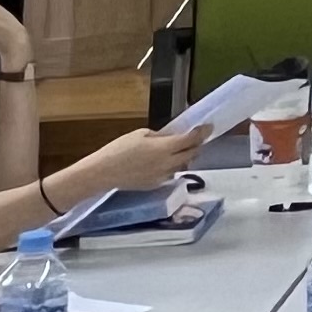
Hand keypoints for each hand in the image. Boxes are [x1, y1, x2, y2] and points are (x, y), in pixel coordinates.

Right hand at [76, 125, 206, 196]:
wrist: (103, 172)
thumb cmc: (119, 149)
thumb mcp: (140, 134)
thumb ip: (160, 136)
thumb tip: (172, 137)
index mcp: (164, 148)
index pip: (190, 140)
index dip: (202, 133)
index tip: (208, 127)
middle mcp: (168, 164)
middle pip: (191, 154)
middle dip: (196, 144)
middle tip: (196, 137)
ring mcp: (163, 176)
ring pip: (183, 165)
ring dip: (185, 156)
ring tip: (179, 148)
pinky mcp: (156, 184)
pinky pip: (171, 173)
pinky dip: (173, 166)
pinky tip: (164, 161)